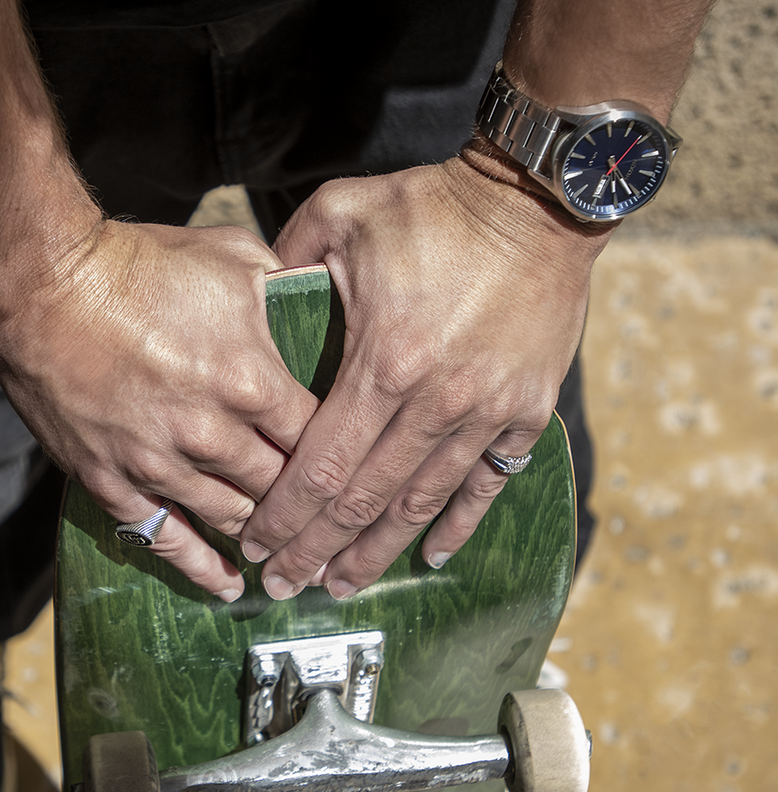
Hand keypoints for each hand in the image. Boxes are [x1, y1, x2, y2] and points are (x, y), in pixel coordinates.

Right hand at [0, 220, 319, 599]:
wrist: (47, 285)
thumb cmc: (141, 264)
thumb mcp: (234, 257)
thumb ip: (286, 287)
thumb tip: (321, 297)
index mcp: (251, 380)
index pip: (320, 437)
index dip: (343, 454)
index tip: (356, 466)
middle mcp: (212, 432)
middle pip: (282, 486)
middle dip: (310, 506)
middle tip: (334, 523)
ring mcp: (160, 462)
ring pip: (232, 516)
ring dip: (265, 537)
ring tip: (292, 555)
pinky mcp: (113, 479)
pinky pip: (164, 537)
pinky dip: (200, 566)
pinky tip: (229, 584)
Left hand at [241, 156, 611, 599]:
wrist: (537, 204)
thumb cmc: (436, 206)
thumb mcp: (344, 212)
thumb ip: (289, 259)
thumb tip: (254, 298)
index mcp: (384, 360)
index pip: (321, 465)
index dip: (285, 514)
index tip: (258, 545)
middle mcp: (435, 401)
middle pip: (364, 500)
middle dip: (318, 550)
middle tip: (286, 586)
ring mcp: (485, 412)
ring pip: (421, 503)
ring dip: (378, 550)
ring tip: (343, 584)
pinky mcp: (525, 411)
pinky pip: (486, 483)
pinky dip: (456, 523)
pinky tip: (432, 555)